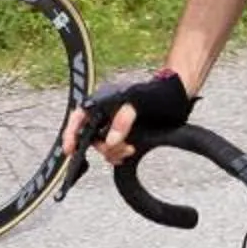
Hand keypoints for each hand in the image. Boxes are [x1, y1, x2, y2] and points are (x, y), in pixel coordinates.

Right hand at [64, 67, 190, 164]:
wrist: (177, 97)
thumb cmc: (156, 92)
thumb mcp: (138, 101)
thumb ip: (123, 120)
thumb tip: (111, 141)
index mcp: (102, 101)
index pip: (79, 117)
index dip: (71, 134)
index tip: (70, 150)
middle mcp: (105, 114)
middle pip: (91, 137)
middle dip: (103, 147)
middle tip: (122, 149)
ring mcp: (115, 126)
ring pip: (103, 146)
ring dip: (113, 153)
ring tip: (130, 149)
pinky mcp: (125, 135)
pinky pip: (114, 151)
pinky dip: (119, 155)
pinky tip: (129, 153)